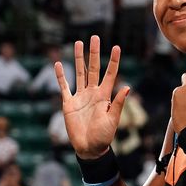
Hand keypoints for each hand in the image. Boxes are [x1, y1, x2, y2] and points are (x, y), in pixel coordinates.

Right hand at [56, 36, 129, 159]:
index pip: (110, 74)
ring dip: (78, 59)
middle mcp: (93, 93)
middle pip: (93, 68)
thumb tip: (127, 87)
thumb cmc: (104, 136)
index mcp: (105, 96)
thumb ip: (118, 104)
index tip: (116, 47)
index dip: (113, 61)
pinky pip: (64, 87)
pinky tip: (58, 64)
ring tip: (78, 43)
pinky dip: (61, 76)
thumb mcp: (113, 120)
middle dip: (94, 53)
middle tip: (94, 37)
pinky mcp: (69, 104)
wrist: (89, 148)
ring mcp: (80, 97)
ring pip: (79, 73)